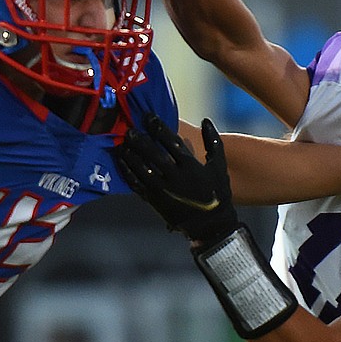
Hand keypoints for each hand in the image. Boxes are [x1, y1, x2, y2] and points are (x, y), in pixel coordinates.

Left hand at [115, 115, 238, 246]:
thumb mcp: (219, 166)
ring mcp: (163, 190)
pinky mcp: (155, 201)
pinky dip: (128, 172)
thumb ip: (213, 142)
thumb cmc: (217, 193)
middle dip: (140, 140)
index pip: (171, 142)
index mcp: (191, 166)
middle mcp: (175, 177)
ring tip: (122, 144)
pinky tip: (122, 162)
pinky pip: (137, 184)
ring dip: (130, 155)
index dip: (158, 127)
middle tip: (130, 130)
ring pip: (142, 168)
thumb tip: (206, 120)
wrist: (210, 224)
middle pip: (153, 154)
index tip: (149, 117)